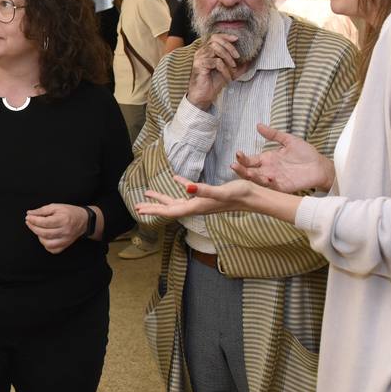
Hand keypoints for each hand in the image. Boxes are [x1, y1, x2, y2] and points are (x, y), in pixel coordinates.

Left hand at [25, 203, 85, 253]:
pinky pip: (52, 249)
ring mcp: (66, 240)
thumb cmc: (69, 212)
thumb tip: (30, 213)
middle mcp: (65, 231)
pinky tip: (45, 237)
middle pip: (44, 233)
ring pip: (48, 243)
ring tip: (38, 229)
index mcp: (63, 220)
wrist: (83, 220)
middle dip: (33, 228)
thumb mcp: (56, 207)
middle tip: (29, 222)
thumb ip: (42, 210)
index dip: (34, 220)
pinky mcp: (65, 245)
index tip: (28, 217)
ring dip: (39, 236)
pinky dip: (46, 244)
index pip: (45, 222)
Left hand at [135, 175, 256, 217]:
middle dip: (153, 208)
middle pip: (169, 209)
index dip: (155, 210)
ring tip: (148, 195)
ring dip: (162, 199)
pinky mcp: (207, 196)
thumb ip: (204, 190)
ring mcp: (201, 202)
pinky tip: (175, 180)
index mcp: (197, 207)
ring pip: (177, 202)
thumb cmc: (238, 195)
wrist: (253, 197)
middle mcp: (197, 206)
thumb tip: (186, 188)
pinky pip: (188, 193)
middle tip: (137, 207)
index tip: (140, 211)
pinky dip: (179, 187)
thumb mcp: (221, 191)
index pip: (171, 211)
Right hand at [186, 33, 241, 109]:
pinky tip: (227, 77)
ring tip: (232, 68)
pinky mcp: (199, 65)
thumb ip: (239, 65)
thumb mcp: (230, 72)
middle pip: (215, 40)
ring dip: (227, 58)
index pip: (215, 37)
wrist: (204, 96)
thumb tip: (251, 59)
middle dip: (229, 48)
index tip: (236, 39)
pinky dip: (224, 69)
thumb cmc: (214, 83)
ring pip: (215, 49)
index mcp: (207, 51)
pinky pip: (215, 62)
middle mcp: (201, 52)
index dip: (226, 36)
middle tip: (237, 57)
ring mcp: (199, 58)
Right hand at [231, 124, 334, 193]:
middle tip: (234, 165)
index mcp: (267, 159)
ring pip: (257, 180)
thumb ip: (273, 134)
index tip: (238, 153)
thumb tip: (258, 125)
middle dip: (240, 169)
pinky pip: (272, 187)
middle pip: (249, 171)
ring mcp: (274, 179)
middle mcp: (268, 170)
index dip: (242, 158)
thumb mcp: (288, 140)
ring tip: (246, 173)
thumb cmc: (306, 153)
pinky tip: (267, 178)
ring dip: (250, 178)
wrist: (320, 165)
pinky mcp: (283, 187)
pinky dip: (268, 184)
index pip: (250, 160)